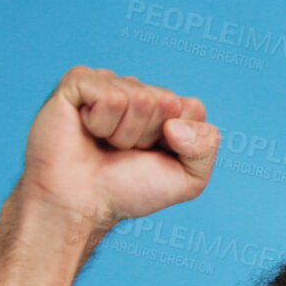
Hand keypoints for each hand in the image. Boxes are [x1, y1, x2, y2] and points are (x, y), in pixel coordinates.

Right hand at [15, 65, 218, 233]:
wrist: (83, 203)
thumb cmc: (129, 190)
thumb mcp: (188, 179)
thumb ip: (206, 147)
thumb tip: (176, 122)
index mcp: (165, 110)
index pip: (193, 108)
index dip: (179, 140)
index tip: (155, 156)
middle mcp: (137, 92)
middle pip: (167, 101)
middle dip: (150, 136)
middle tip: (124, 152)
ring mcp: (107, 84)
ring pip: (140, 98)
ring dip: (124, 133)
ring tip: (104, 144)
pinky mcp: (79, 82)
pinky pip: (110, 96)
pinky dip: (101, 122)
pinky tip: (86, 129)